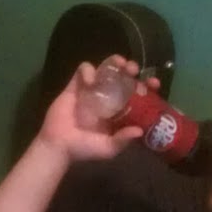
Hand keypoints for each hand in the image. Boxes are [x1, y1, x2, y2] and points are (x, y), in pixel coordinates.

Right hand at [37, 56, 157, 160]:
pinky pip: (83, 70)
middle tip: (133, 69)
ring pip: (105, 68)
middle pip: (123, 76)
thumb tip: (139, 131)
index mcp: (120, 110)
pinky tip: (90, 81)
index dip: (147, 86)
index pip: (138, 93)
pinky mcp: (74, 86)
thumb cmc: (84, 149)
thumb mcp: (108, 148)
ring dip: (113, 62)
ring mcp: (91, 90)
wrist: (58, 146)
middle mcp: (108, 97)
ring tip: (119, 63)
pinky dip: (88, 70)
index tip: (153, 83)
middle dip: (131, 69)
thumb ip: (122, 140)